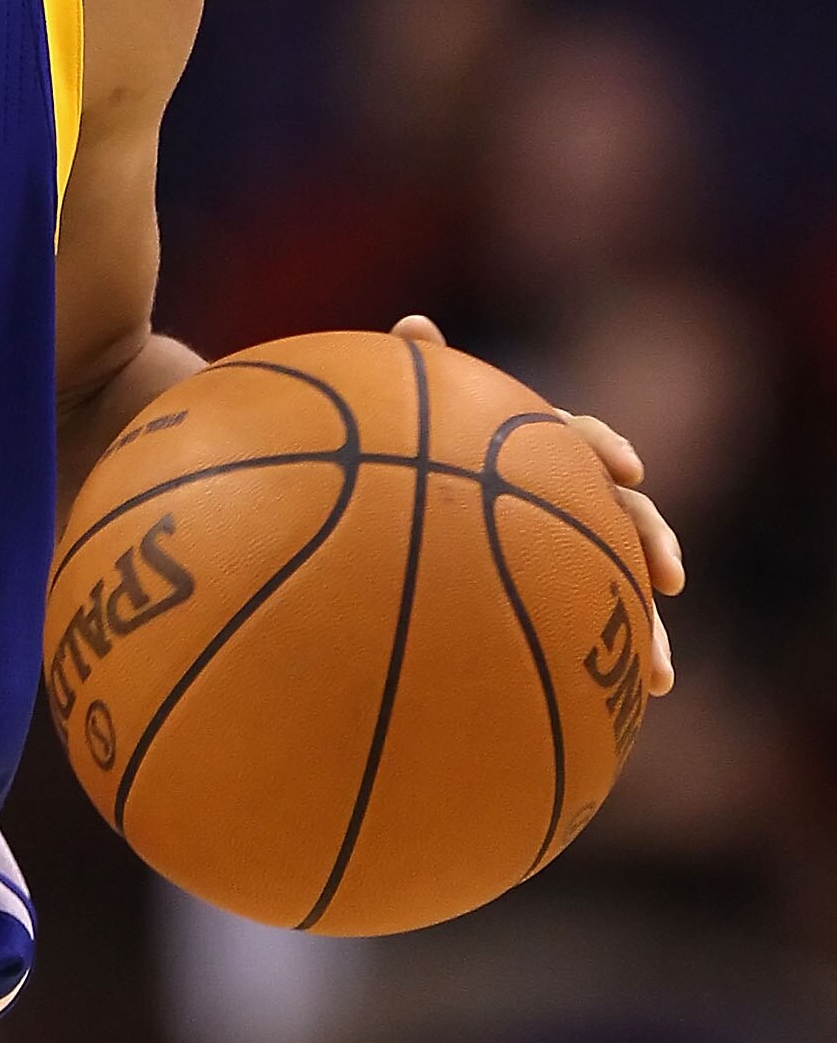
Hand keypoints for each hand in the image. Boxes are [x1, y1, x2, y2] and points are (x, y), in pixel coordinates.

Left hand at [392, 313, 682, 694]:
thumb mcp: (391, 427)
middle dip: (652, 544)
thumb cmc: (386, 465)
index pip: (582, 439)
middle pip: (624, 517)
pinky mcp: (551, 608)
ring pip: (619, 589)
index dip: (606, 448)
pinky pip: (586, 641)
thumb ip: (412, 380)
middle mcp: (558, 500)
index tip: (625, 467)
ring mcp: (560, 555)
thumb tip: (414, 322)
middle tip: (668, 578)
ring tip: (661, 676)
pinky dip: (604, 676)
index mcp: (530, 452)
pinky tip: (609, 720)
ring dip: (649, 628)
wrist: (373, 531)